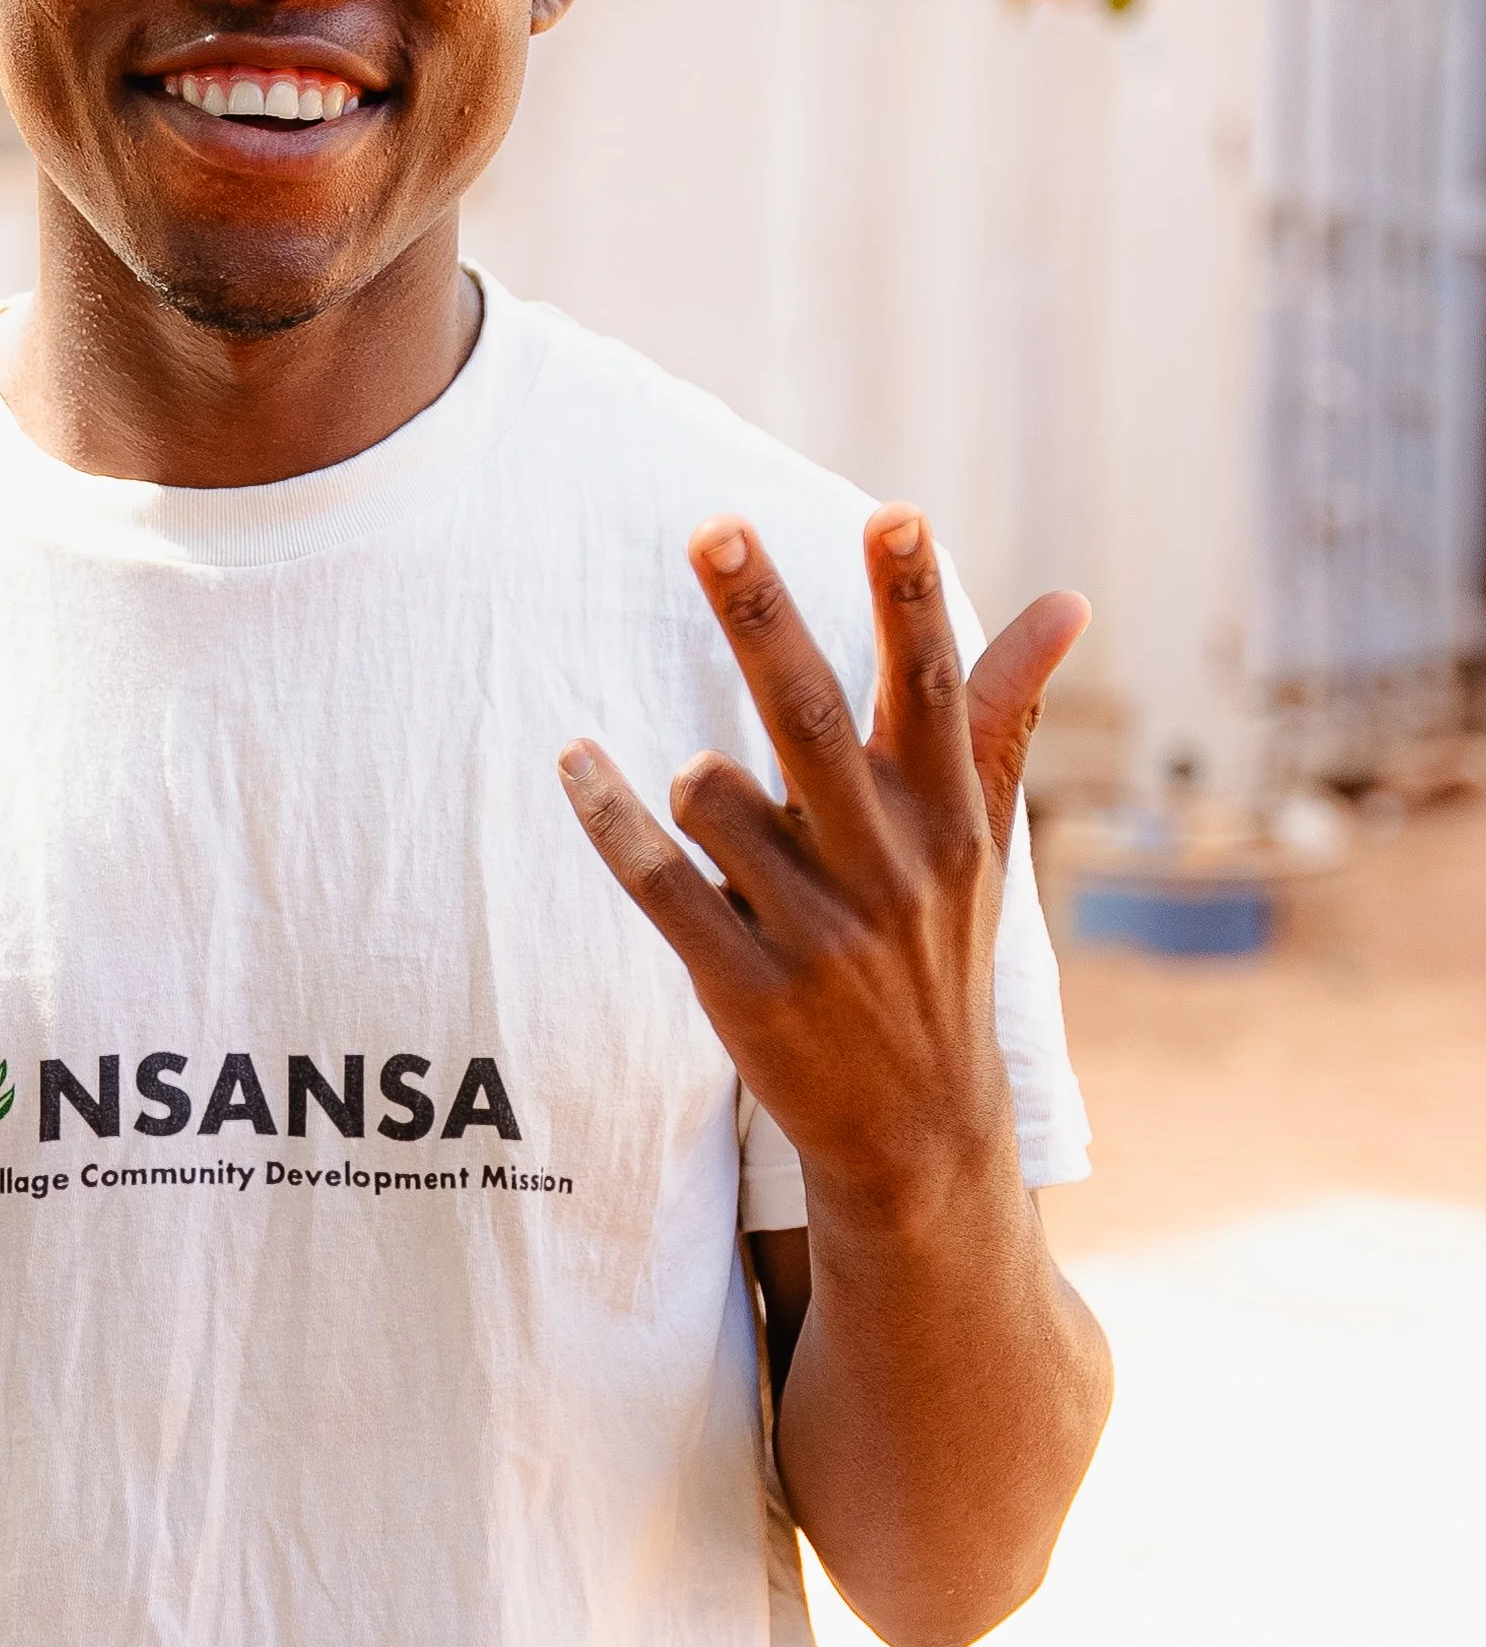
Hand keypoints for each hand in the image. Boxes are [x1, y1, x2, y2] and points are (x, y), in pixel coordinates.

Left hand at [557, 505, 1086, 1224]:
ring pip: (717, 798)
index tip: (895, 513)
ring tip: (714, 809)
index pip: (931, 690)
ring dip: (696, 782)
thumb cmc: (941, 951)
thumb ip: (1005, 712)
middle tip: (713, 528)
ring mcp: (814, 930)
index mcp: (948, 819)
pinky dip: (611, 819)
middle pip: (809, 717)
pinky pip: (658, 882)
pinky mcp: (743, 984)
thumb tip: (1071, 600)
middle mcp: (887, 867)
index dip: (911, 603)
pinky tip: (576, 760)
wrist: (919, 1133)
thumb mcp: (984, 838)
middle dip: (763, 620)